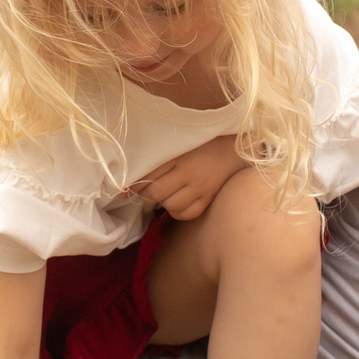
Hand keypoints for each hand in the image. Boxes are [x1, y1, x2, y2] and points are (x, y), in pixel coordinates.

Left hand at [127, 136, 246, 220]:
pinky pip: (187, 214)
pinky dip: (177, 212)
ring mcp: (201, 187)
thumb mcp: (179, 145)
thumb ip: (158, 158)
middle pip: (157, 193)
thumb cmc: (201, 144)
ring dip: (162, 203)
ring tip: (163, 194)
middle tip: (144, 191)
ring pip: (171, 205)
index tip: (125, 187)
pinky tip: (176, 204)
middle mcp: (189, 173)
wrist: (233, 148)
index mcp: (179, 156)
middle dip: (145, 195)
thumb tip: (132, 180)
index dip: (133, 184)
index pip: (148, 175)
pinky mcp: (209, 198)